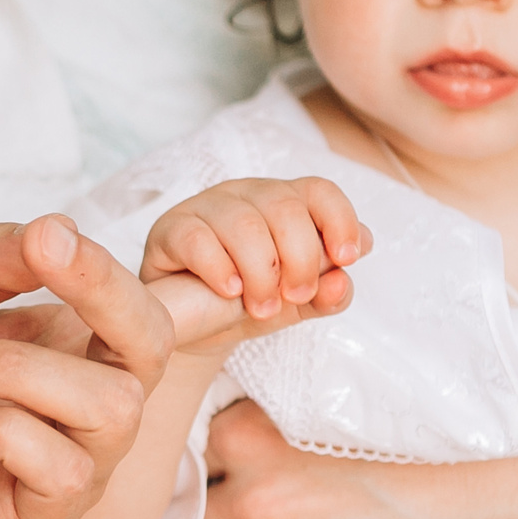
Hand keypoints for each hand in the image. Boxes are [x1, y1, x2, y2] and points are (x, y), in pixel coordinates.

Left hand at [0, 216, 172, 518]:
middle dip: (104, 296)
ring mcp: (71, 469)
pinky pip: (68, 470)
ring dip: (19, 370)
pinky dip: (3, 431)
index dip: (107, 269)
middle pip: (153, 348)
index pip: (135, 305)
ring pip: (113, 407)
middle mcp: (84, 409)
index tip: (47, 239)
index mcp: (68, 349)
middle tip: (36, 267)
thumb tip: (58, 229)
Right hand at [141, 178, 365, 355]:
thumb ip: (328, 295)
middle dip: (300, 259)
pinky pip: (198, 239)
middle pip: (285, 208)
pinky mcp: (172, 229)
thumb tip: (342, 281)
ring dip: (261, 273)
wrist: (194, 326)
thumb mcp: (297, 304)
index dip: (340, 221)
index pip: (319, 192)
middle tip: (295, 297)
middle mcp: (248, 195)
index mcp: (285, 204)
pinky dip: (219, 269)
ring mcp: (208, 207)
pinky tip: (229, 291)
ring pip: (244, 225)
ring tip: (261, 306)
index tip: (345, 259)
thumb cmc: (250, 302)